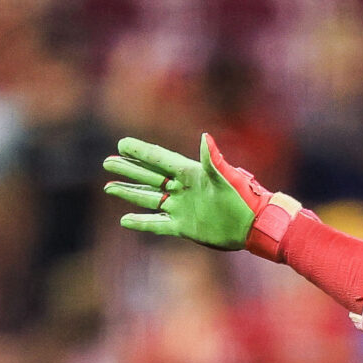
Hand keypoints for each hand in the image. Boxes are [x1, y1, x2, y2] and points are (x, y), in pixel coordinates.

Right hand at [103, 134, 256, 249]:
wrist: (253, 225)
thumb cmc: (243, 197)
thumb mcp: (226, 177)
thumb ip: (213, 159)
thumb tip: (205, 137)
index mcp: (191, 173)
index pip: (160, 160)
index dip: (141, 152)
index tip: (122, 144)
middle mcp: (183, 189)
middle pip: (150, 177)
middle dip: (129, 170)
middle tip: (108, 162)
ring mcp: (182, 207)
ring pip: (150, 198)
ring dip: (130, 193)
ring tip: (109, 187)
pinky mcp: (184, 226)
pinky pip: (158, 223)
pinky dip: (142, 222)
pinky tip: (125, 219)